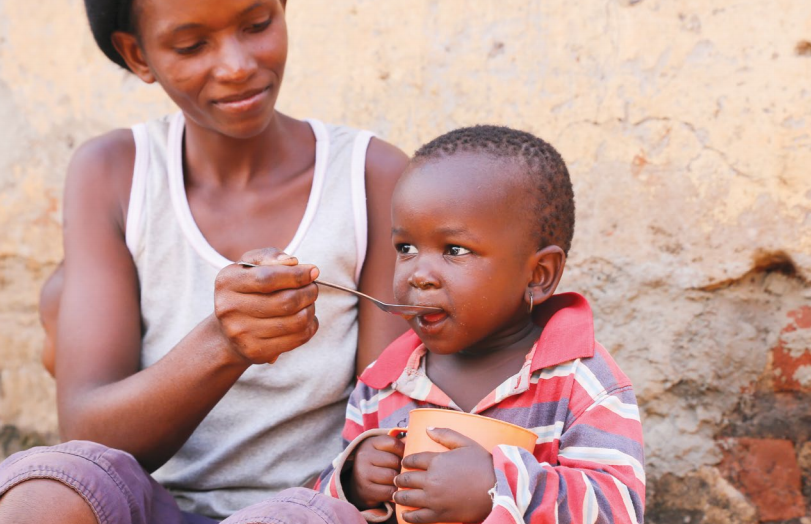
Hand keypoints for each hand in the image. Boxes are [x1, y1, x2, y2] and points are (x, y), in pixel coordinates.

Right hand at [214, 247, 319, 364]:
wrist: (229, 332)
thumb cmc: (247, 290)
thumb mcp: (250, 266)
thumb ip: (269, 256)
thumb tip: (292, 262)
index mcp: (227, 282)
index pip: (267, 278)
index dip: (296, 275)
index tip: (313, 271)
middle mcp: (229, 309)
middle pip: (285, 301)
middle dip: (308, 292)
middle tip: (313, 288)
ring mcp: (241, 334)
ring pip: (295, 321)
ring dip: (311, 309)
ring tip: (309, 303)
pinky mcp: (256, 352)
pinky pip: (297, 338)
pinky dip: (310, 326)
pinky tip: (307, 319)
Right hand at [348, 434, 404, 509]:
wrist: (358, 483)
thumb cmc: (377, 464)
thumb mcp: (383, 450)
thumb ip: (399, 445)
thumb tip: (418, 443)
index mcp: (370, 443)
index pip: (394, 444)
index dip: (403, 451)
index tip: (405, 457)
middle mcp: (364, 456)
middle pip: (394, 461)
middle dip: (402, 467)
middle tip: (404, 471)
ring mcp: (363, 473)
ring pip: (392, 477)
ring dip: (399, 480)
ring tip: (400, 480)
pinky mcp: (366, 490)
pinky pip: (389, 491)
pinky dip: (395, 492)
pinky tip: (395, 490)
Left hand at [393, 428, 495, 523]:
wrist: (498, 490)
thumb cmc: (484, 465)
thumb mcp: (466, 443)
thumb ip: (446, 434)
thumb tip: (427, 428)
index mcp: (436, 461)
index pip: (413, 460)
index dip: (406, 461)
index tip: (405, 463)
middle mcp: (431, 480)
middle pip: (406, 479)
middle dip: (400, 479)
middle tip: (397, 480)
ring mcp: (433, 498)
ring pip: (407, 497)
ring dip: (399, 496)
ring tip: (396, 495)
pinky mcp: (439, 514)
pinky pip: (417, 517)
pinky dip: (408, 516)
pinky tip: (405, 514)